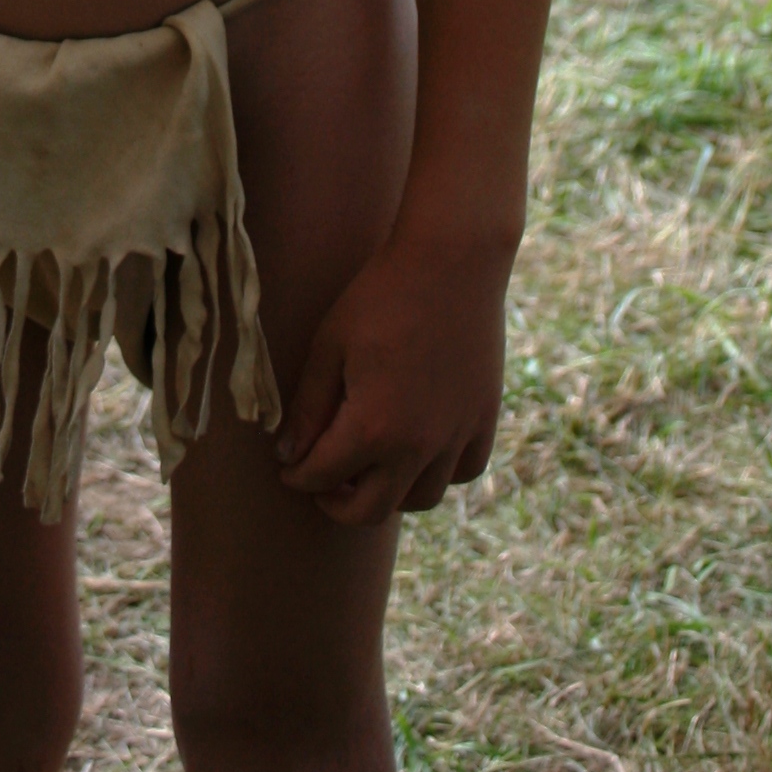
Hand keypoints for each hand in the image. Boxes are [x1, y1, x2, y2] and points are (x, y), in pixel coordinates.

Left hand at [276, 229, 509, 524]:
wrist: (452, 261)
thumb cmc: (381, 295)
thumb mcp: (330, 345)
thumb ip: (308, 407)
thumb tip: (288, 454)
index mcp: (373, 428)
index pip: (321, 477)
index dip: (296, 477)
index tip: (288, 469)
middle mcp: (418, 446)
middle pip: (371, 510)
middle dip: (337, 503)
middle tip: (322, 482)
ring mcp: (457, 436)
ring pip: (422, 498)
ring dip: (390, 493)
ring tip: (371, 466)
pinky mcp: (484, 419)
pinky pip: (464, 471)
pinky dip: (441, 472)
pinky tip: (421, 449)